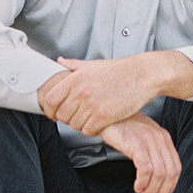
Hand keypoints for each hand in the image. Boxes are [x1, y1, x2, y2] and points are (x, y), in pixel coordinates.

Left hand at [36, 54, 159, 135]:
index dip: (50, 110)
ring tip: (90, 117)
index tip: (54, 113)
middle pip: (62, 115)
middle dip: (68, 118)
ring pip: (75, 125)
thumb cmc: (120, 71)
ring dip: (81, 124)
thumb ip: (74, 65)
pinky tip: (98, 122)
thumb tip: (60, 61)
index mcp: (76, 78)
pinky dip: (92, 129)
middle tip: (77, 115)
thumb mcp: (94, 64)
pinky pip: (88, 131)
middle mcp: (81, 91)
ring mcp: (92, 104)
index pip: (51, 100)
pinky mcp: (104, 116)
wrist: (142, 75)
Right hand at [101, 114, 181, 192]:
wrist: (106, 113)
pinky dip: (143, 182)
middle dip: (162, 192)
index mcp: (164, 138)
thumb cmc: (122, 126)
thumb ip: (153, 153)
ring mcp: (149, 140)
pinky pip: (145, 168)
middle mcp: (160, 139)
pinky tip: (137, 187)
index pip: (176, 168)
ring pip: (159, 173)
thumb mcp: (143, 137)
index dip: (170, 187)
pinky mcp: (137, 144)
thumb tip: (157, 179)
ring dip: (151, 190)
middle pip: (170, 173)